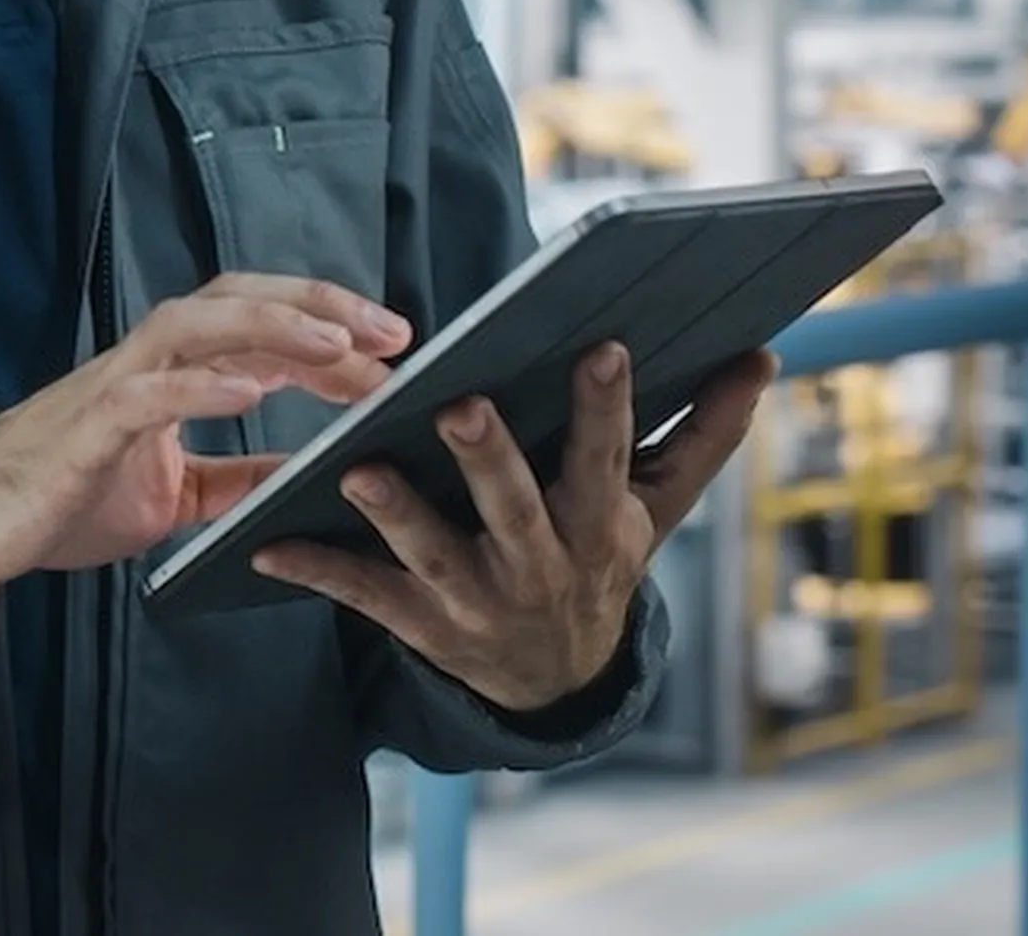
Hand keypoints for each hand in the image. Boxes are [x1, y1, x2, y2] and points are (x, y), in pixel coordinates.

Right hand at [0, 274, 412, 590]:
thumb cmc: (69, 495)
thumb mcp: (180, 494)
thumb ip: (241, 476)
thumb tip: (311, 475)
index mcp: (172, 373)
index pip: (259, 325)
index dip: (328, 327)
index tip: (396, 348)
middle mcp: (146, 362)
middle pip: (236, 300)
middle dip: (317, 307)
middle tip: (392, 332)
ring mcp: (114, 387)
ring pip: (194, 326)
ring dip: (270, 327)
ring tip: (337, 344)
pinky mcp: (87, 429)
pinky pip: (148, 394)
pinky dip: (201, 386)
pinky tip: (252, 390)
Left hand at [250, 343, 778, 713]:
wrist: (557, 682)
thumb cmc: (600, 557)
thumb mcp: (657, 509)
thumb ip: (703, 433)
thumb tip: (764, 355)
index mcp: (599, 526)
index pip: (607, 460)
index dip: (605, 408)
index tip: (601, 346)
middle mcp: (541, 566)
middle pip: (515, 509)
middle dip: (490, 460)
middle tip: (460, 406)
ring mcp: (477, 600)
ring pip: (433, 553)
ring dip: (395, 514)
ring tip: (355, 469)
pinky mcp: (421, 625)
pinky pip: (362, 595)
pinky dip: (315, 569)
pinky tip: (264, 542)